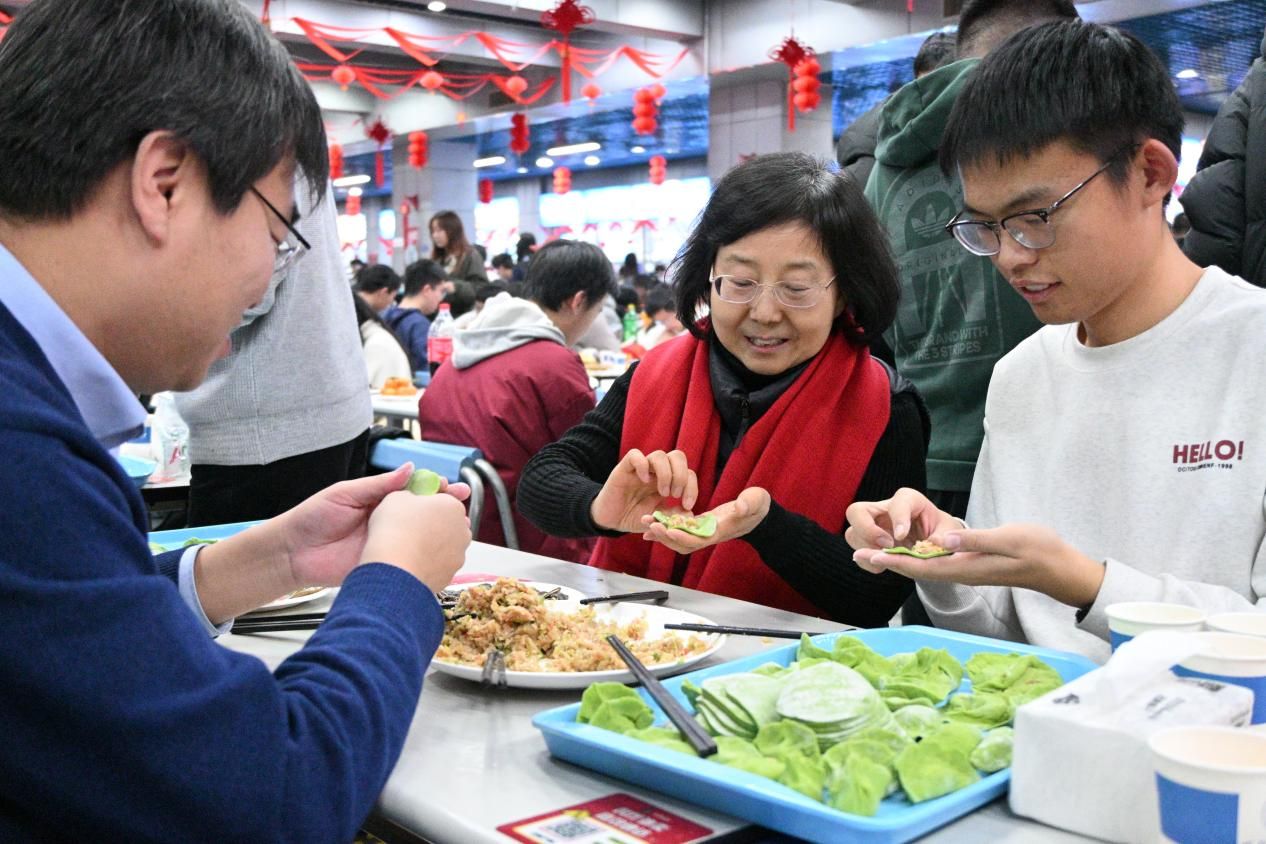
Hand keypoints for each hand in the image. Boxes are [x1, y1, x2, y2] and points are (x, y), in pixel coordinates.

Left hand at [278, 463, 470, 588]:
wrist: (292, 553)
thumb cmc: (312, 518)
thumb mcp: (346, 493)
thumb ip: (379, 485)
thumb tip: (410, 469)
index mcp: (379, 500)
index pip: (413, 491)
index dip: (433, 488)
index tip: (448, 486)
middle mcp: (387, 521)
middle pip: (422, 514)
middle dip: (444, 508)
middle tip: (460, 502)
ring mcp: (387, 543)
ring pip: (419, 537)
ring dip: (438, 531)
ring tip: (455, 526)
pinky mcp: (382, 564)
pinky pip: (406, 559)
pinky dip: (423, 556)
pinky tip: (437, 551)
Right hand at [359, 490, 471, 592]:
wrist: (395, 569)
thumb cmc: (395, 529)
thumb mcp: (396, 497)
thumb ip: (409, 494)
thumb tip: (409, 499)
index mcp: (453, 506)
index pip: (443, 499)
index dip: (426, 502)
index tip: (413, 506)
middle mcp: (462, 530)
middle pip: (447, 522)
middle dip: (431, 523)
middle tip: (409, 526)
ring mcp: (458, 554)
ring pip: (445, 545)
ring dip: (431, 544)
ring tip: (407, 546)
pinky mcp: (450, 575)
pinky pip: (439, 564)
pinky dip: (428, 563)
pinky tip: (410, 562)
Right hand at [590, 449, 698, 532]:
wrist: (612, 520)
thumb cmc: (636, 517)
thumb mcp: (659, 520)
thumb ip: (674, 517)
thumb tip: (690, 514)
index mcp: (668, 481)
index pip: (688, 472)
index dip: (692, 487)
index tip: (687, 504)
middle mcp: (656, 471)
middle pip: (678, 456)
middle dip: (681, 475)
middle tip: (675, 495)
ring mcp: (641, 468)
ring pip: (660, 455)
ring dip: (666, 474)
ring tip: (663, 492)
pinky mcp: (624, 468)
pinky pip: (635, 455)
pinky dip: (643, 465)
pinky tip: (644, 481)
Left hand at [640, 487, 770, 553]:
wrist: (758, 512)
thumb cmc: (758, 506)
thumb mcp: (757, 500)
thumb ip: (750, 503)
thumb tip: (740, 506)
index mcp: (721, 530)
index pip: (700, 539)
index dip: (684, 536)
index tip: (669, 529)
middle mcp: (710, 534)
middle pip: (684, 543)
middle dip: (666, 536)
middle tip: (649, 526)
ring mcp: (704, 532)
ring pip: (679, 538)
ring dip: (662, 533)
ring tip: (645, 525)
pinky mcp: (700, 525)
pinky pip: (680, 530)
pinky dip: (666, 528)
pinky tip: (652, 523)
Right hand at [844, 488, 958, 553]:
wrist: (938, 543)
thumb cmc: (944, 533)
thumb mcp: (951, 533)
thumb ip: (946, 538)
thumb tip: (936, 544)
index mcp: (910, 500)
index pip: (898, 501)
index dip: (898, 517)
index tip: (902, 536)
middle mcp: (885, 510)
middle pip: (856, 511)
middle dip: (866, 530)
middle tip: (887, 545)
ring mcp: (874, 527)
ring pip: (852, 533)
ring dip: (866, 548)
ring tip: (887, 558)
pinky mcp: (871, 543)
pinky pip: (857, 552)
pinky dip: (867, 562)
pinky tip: (884, 567)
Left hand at [854, 523, 1105, 607]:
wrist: (1060, 567)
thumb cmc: (1039, 550)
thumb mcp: (1009, 539)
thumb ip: (976, 541)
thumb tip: (943, 541)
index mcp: (966, 568)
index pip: (922, 566)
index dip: (894, 562)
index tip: (870, 557)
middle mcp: (962, 573)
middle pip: (917, 569)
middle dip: (887, 563)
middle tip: (857, 556)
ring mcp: (967, 570)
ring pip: (926, 567)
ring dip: (899, 561)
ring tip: (873, 555)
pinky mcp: (973, 565)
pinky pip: (938, 564)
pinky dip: (918, 558)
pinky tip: (908, 551)